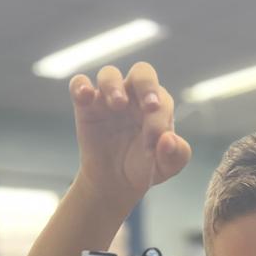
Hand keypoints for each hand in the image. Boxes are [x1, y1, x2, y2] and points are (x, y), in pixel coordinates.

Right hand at [70, 62, 191, 213]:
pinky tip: (85, 95)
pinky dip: (80, 85)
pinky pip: (79, 85)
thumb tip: (169, 139)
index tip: (151, 145)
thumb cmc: (144, 168)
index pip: (161, 99)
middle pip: (142, 72)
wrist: (116, 182)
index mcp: (157, 105)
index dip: (159, 119)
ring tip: (118, 104)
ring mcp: (108, 98)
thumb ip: (176, 155)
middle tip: (150, 106)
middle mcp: (134, 96)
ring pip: (109, 74)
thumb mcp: (166, 168)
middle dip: (147, 85)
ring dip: (113, 85)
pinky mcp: (86, 106)